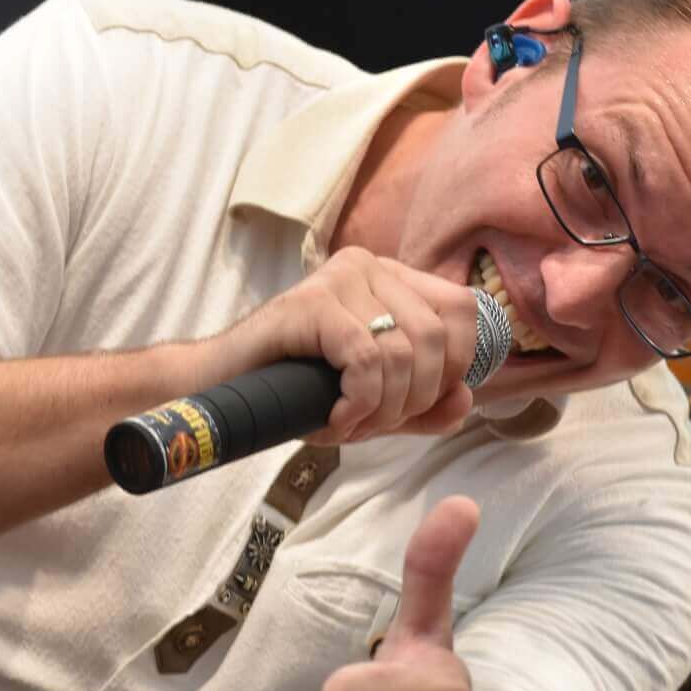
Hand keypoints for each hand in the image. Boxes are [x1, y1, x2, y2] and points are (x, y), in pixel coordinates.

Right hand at [226, 247, 480, 444]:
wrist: (224, 388)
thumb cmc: (299, 391)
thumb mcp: (377, 405)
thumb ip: (426, 407)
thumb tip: (466, 400)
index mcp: (395, 281)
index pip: (464, 311)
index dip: (455, 367)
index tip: (416, 404)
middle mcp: (371, 267)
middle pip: (437, 338)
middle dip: (415, 399)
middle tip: (374, 424)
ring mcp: (341, 278)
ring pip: (403, 352)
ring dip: (383, 408)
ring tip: (349, 423)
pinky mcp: (313, 302)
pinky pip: (366, 360)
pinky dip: (359, 403)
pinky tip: (335, 419)